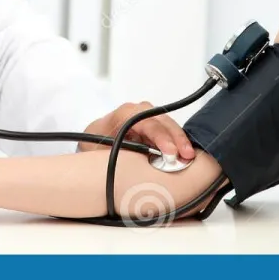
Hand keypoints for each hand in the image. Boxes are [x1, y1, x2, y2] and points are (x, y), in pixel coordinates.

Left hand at [78, 102, 194, 160]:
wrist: (90, 141)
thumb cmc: (93, 145)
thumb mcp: (97, 151)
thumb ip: (115, 155)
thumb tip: (132, 166)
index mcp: (123, 114)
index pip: (146, 122)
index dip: (160, 137)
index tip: (171, 153)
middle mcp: (137, 112)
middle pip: (161, 121)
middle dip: (176, 137)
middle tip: (187, 156)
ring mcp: (146, 118)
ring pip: (167, 125)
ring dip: (179, 140)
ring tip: (188, 157)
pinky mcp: (153, 128)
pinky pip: (167, 132)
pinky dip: (176, 143)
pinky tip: (184, 154)